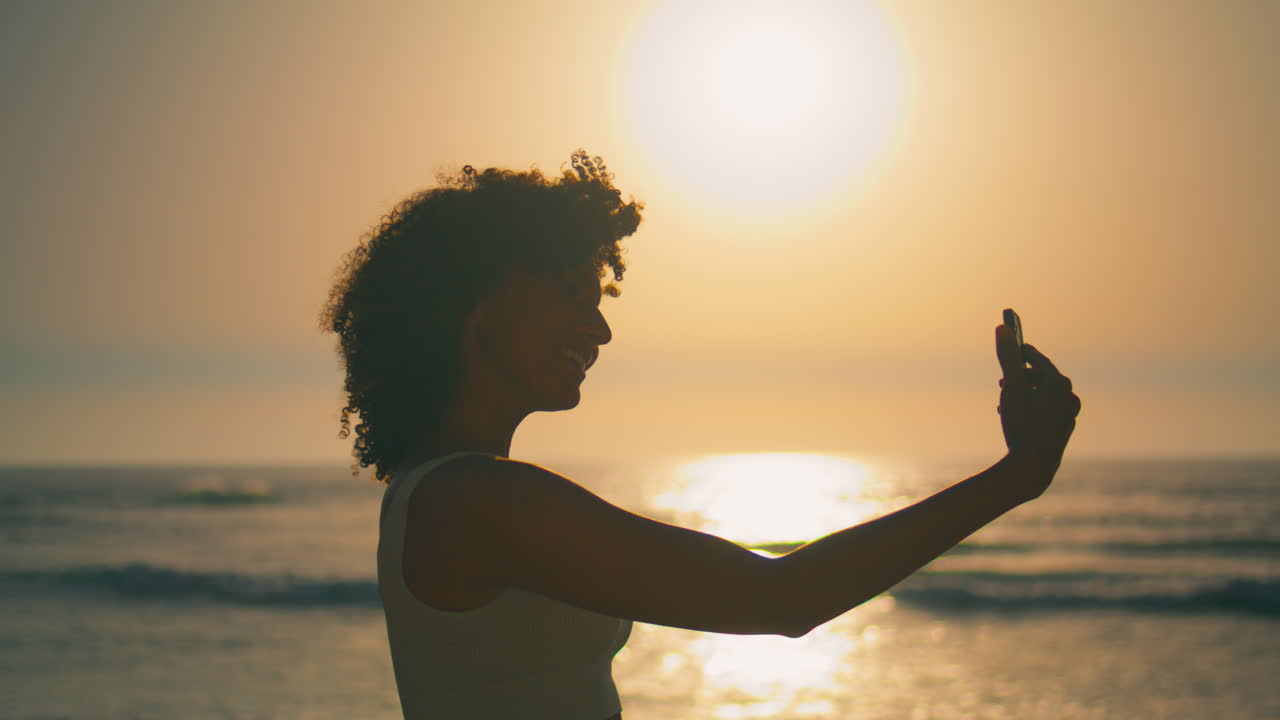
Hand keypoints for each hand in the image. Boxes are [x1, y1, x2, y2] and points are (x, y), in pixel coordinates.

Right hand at [995, 325, 1080, 495]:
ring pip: (1043, 395)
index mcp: (1060, 383)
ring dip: (1023, 394)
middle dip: (1019, 377)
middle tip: (1002, 380)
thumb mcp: (1010, 387)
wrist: (1033, 467)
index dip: (1019, 352)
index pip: (1037, 359)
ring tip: (1005, 401)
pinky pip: (1046, 411)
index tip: (1008, 348)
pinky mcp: (1063, 430)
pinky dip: (1031, 408)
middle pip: (1041, 377)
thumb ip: (1008, 356)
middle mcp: (1069, 396)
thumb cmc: (1022, 424)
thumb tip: (1002, 328)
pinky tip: (1015, 418)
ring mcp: (1068, 415)